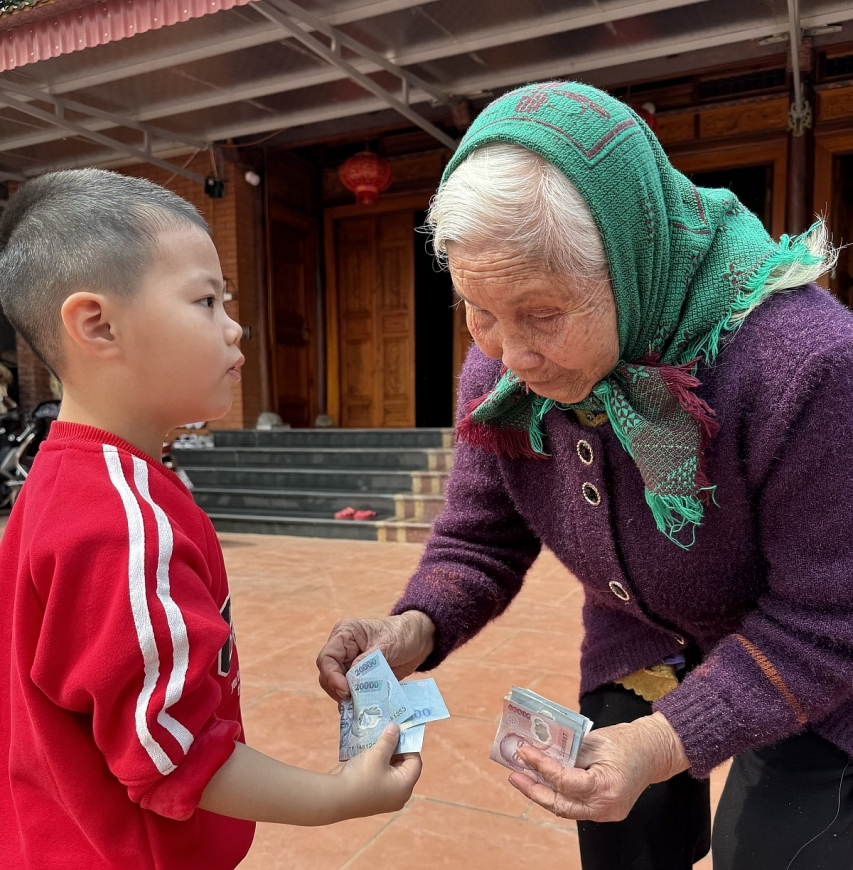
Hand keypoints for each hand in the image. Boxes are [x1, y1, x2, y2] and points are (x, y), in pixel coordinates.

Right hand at [317, 611, 435, 700]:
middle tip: (353, 701)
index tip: (345, 690)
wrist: (419, 641)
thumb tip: (350, 681)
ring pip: (336, 687)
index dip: (332, 676)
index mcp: (345, 634)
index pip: (327, 658)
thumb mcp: (387, 645)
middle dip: (338, 690)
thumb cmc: (403, 634)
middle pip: (327, 675)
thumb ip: (367, 662)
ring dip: (346, 698)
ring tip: (359, 706)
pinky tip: (363, 708)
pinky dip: (355, 701)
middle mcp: (343, 649)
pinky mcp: (359, 678)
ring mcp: (350, 664)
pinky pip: (350, 692)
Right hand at [336, 724, 422, 816]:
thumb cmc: (361, 777)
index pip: (415, 762)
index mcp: (405, 786)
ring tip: (377, 744)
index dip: (408, 745)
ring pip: (393, 773)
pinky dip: (379, 768)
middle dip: (396, 750)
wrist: (336, 799)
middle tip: (388, 736)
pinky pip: (384, 780)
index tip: (399, 732)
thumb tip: (396, 728)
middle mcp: (400, 796)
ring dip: (386, 758)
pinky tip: (369, 757)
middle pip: (405, 768)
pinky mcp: (376, 800)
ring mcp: (387, 800)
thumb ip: (389, 740)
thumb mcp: (377, 754)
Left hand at [508, 712, 689, 822]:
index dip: (541, 766)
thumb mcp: (594, 741)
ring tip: (522, 778)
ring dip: (543, 794)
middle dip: (534, 790)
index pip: (564, 781)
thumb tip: (540, 752)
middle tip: (514, 775)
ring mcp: (607, 813)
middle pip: (561, 804)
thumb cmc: (626, 741)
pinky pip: (576, 806)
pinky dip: (559, 795)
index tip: (524, 752)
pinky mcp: (605, 811)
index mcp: (605, 786)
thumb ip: (568, 751)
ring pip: (567, 809)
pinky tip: (543, 782)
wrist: (654, 751)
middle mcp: (606, 806)